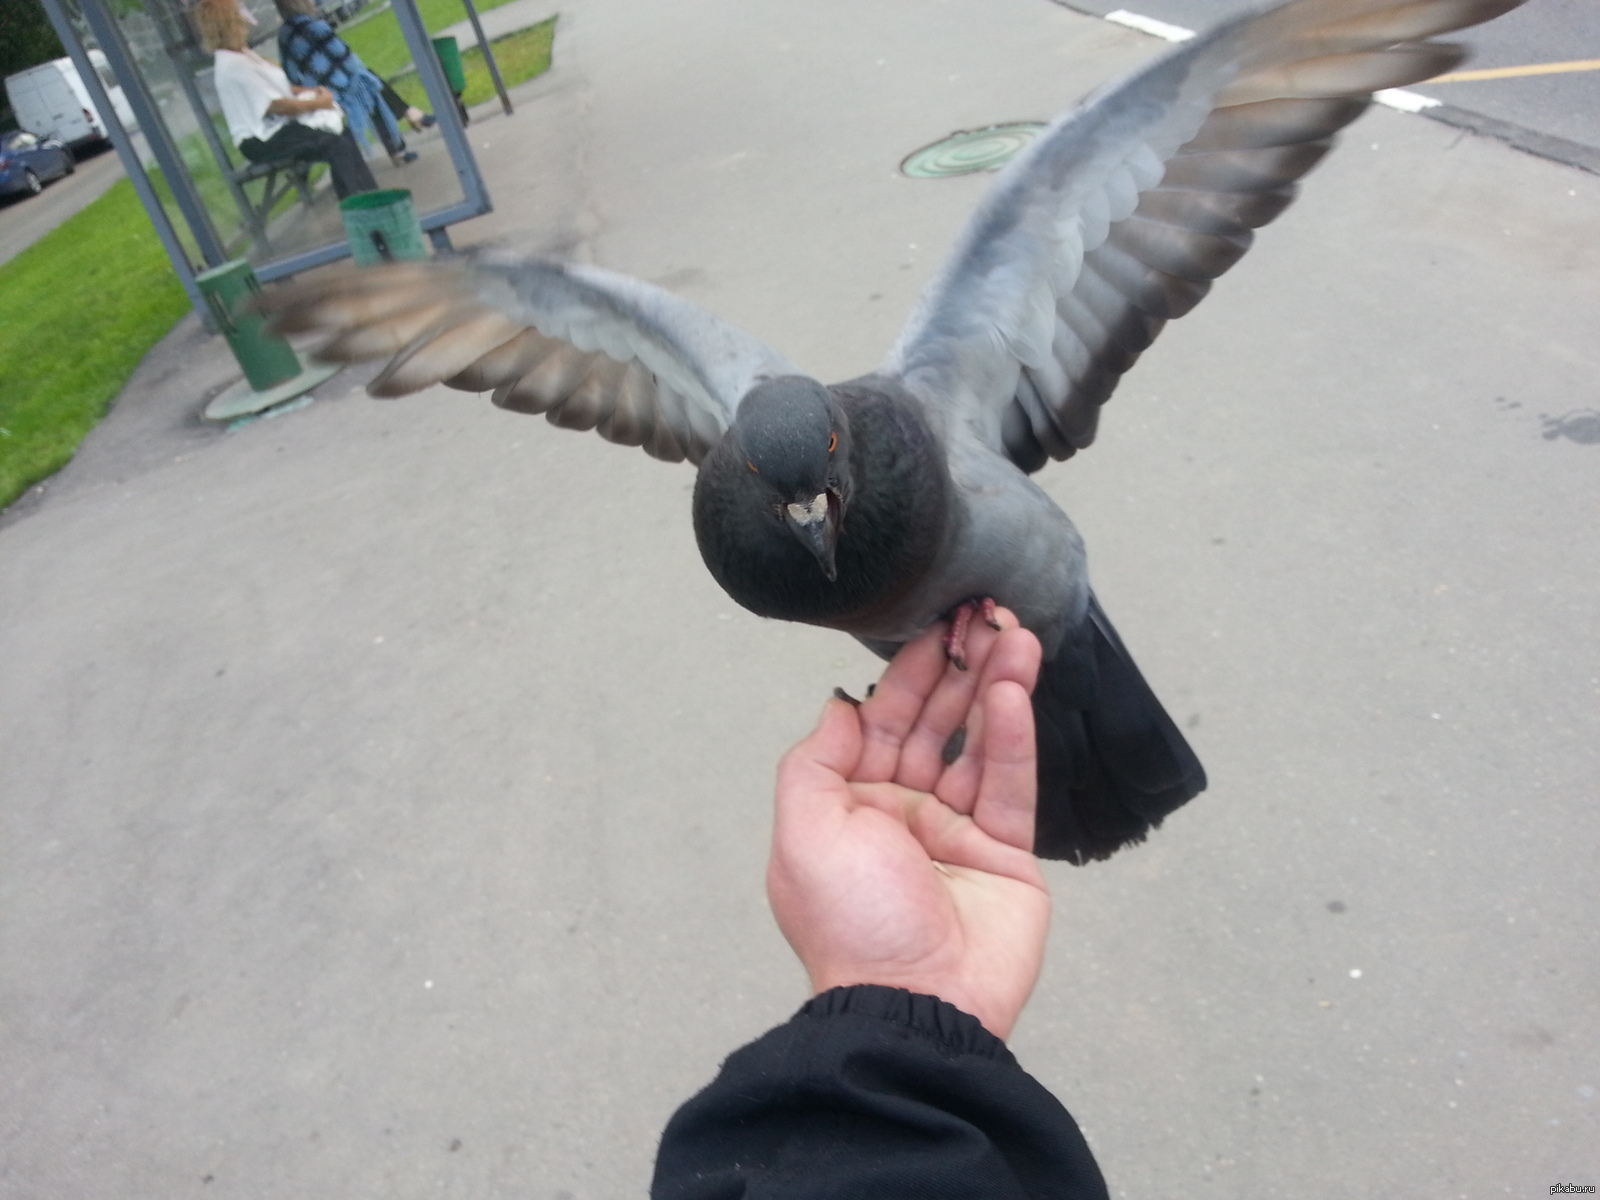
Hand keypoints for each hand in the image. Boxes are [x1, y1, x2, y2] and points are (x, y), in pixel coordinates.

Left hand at [767, 610, 1047, 1038]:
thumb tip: (840, 705)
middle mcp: (902, 814)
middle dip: (958, 668)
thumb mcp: (802, 833)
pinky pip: (1009, 783)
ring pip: (978, 743)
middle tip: (985, 616)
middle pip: (935, 723)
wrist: (913, 1006)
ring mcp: (956, 833)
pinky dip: (1012, 736)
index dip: (907, 673)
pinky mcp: (1006, 853)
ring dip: (995, 688)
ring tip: (1015, 636)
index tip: (934, 626)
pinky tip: (1015, 691)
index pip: (882, 721)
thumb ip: (816, 761)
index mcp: (850, 807)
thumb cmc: (850, 925)